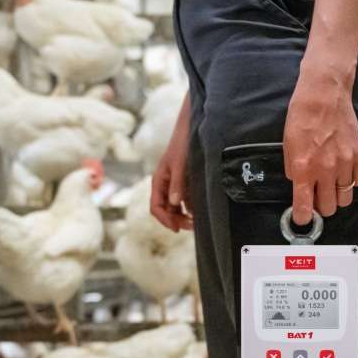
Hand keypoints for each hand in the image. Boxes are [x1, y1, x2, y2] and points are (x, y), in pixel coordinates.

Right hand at [150, 100, 193, 232]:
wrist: (192, 128)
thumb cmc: (183, 144)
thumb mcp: (180, 164)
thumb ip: (177, 184)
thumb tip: (175, 204)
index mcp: (159, 181)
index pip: (156, 207)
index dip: (165, 220)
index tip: (177, 228)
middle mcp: (165, 185)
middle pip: (166, 211)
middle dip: (177, 220)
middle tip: (192, 226)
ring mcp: (175, 185)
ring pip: (176, 208)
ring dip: (185, 216)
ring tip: (198, 220)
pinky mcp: (186, 183)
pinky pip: (186, 201)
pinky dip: (191, 207)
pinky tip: (201, 210)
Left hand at [283, 62, 357, 225]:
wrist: (324, 94)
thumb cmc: (302, 116)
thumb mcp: (288, 145)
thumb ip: (294, 170)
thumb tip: (300, 186)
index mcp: (304, 168)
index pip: (304, 207)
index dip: (303, 217)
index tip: (303, 217)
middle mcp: (325, 169)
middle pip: (329, 208)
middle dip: (321, 207)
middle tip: (317, 196)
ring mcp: (344, 163)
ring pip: (345, 198)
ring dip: (337, 196)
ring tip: (331, 184)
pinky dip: (351, 182)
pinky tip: (342, 171)